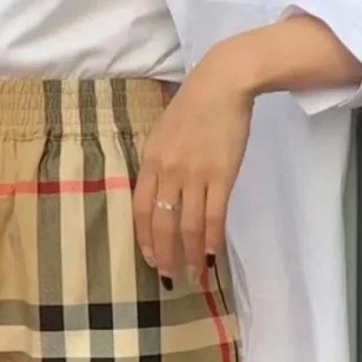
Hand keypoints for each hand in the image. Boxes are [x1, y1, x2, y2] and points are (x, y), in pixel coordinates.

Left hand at [132, 55, 254, 278]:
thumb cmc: (194, 105)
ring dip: (190, 253)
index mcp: (150, 160)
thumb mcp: (164, 132)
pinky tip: (212, 254)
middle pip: (161, 222)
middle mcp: (167, 170)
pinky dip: (211, 238)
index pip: (139, 208)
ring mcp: (194, 174)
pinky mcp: (221, 174)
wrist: (222, 84)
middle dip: (164, 254)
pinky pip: (213, 214)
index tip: (150, 258)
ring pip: (188, 225)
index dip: (144, 237)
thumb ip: (160, 162)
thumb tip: (160, 192)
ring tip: (193, 273)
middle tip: (170, 277)